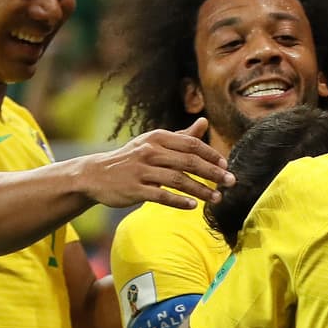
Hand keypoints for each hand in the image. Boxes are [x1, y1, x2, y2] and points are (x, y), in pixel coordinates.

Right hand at [84, 117, 233, 209]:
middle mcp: (150, 151)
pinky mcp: (134, 189)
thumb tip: (205, 121)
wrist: (96, 174)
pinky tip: (193, 206)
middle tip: (231, 182)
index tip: (226, 166)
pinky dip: (179, 201)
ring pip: (178, 180)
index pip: (191, 144)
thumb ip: (181, 135)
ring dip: (200, 190)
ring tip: (217, 198)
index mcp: (157, 138)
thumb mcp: (154, 143)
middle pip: (188, 162)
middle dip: (213, 173)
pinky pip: (161, 196)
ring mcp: (141, 171)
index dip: (211, 155)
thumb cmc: (132, 158)